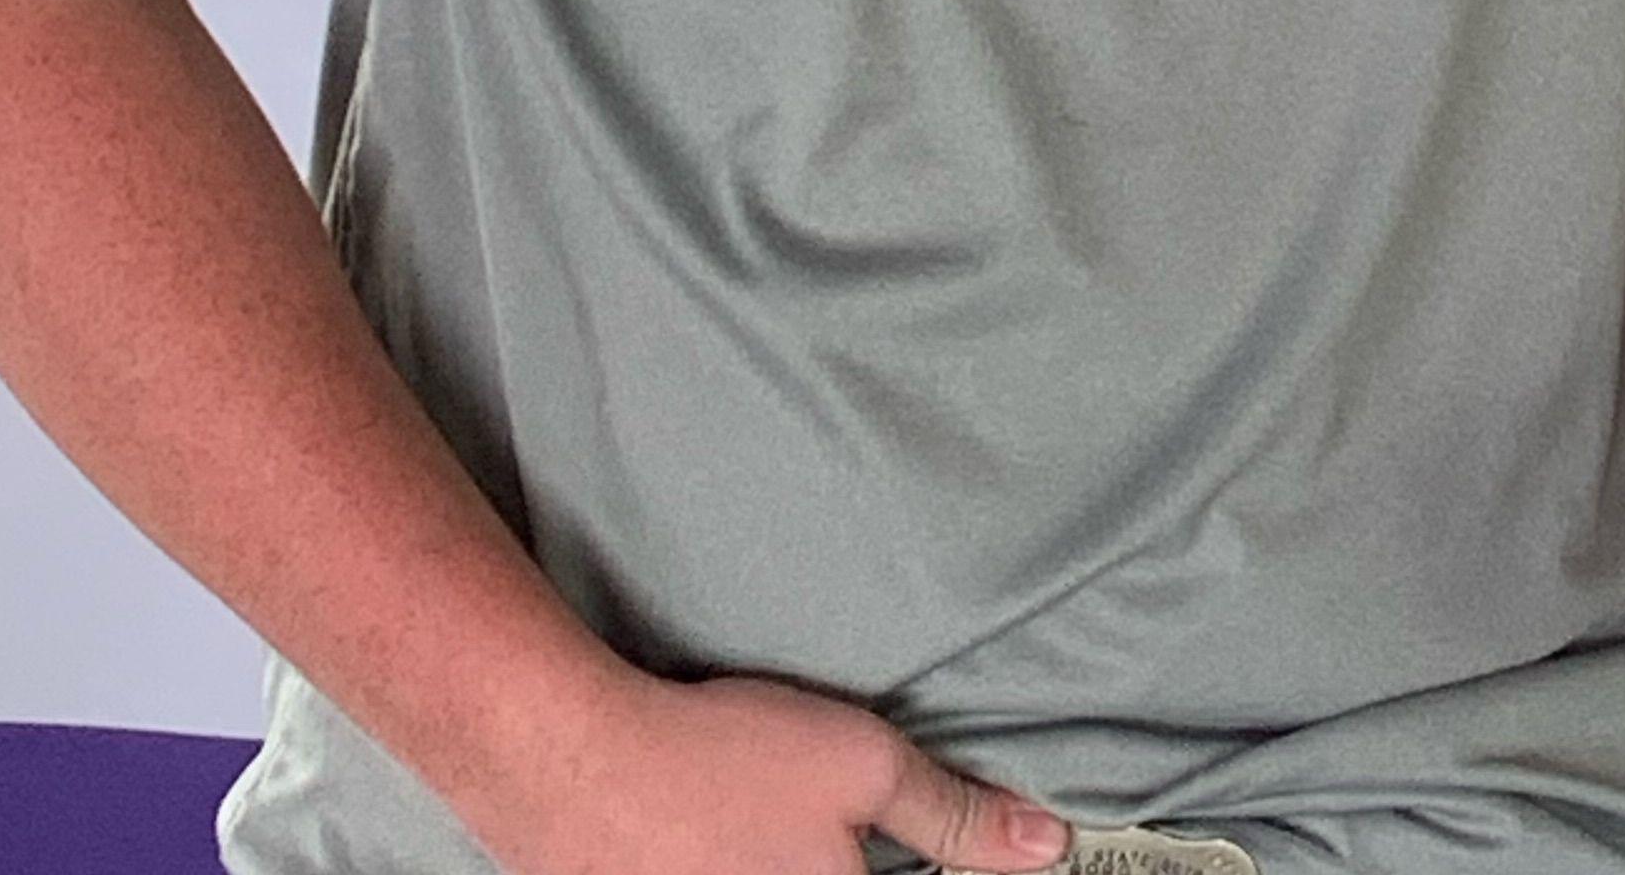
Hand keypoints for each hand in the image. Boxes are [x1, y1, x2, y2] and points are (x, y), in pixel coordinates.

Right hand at [472, 665, 1071, 874]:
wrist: (576, 764)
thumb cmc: (723, 761)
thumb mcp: (864, 767)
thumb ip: (958, 817)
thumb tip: (1048, 847)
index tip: (966, 860)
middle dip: (881, 867)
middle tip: (859, 836)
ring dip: (812, 863)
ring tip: (778, 828)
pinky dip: (753, 863)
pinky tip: (738, 839)